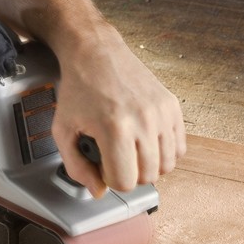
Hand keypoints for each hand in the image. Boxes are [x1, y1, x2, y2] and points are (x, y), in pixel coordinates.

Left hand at [51, 28, 186, 197]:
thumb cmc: (78, 89)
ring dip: (149, 165)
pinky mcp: (172, 105)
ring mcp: (161, 112)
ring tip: (132, 150)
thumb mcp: (63, 130)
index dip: (111, 179)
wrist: (96, 52)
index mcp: (115, 128)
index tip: (104, 165)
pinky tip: (148, 141)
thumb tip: (98, 191)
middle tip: (116, 156)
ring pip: (167, 166)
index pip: (125, 182)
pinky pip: (179, 147)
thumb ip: (76, 167)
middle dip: (130, 173)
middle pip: (147, 177)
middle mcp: (143, 120)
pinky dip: (165, 152)